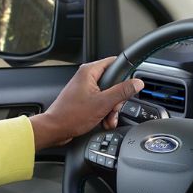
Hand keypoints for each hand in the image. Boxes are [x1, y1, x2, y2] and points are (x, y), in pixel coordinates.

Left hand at [28, 57, 143, 149]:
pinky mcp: (84, 99)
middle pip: (113, 82)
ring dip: (111, 109)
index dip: (125, 73)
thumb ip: (122, 91)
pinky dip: (104, 112)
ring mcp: (85, 89)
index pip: (114, 62)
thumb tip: (137, 83)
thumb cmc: (71, 115)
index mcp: (89, 72)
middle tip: (113, 108)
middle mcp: (87, 77)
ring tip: (107, 118)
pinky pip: (101, 102)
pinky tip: (103, 121)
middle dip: (117, 99)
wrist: (55, 130)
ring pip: (108, 95)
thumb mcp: (103, 103)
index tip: (131, 83)